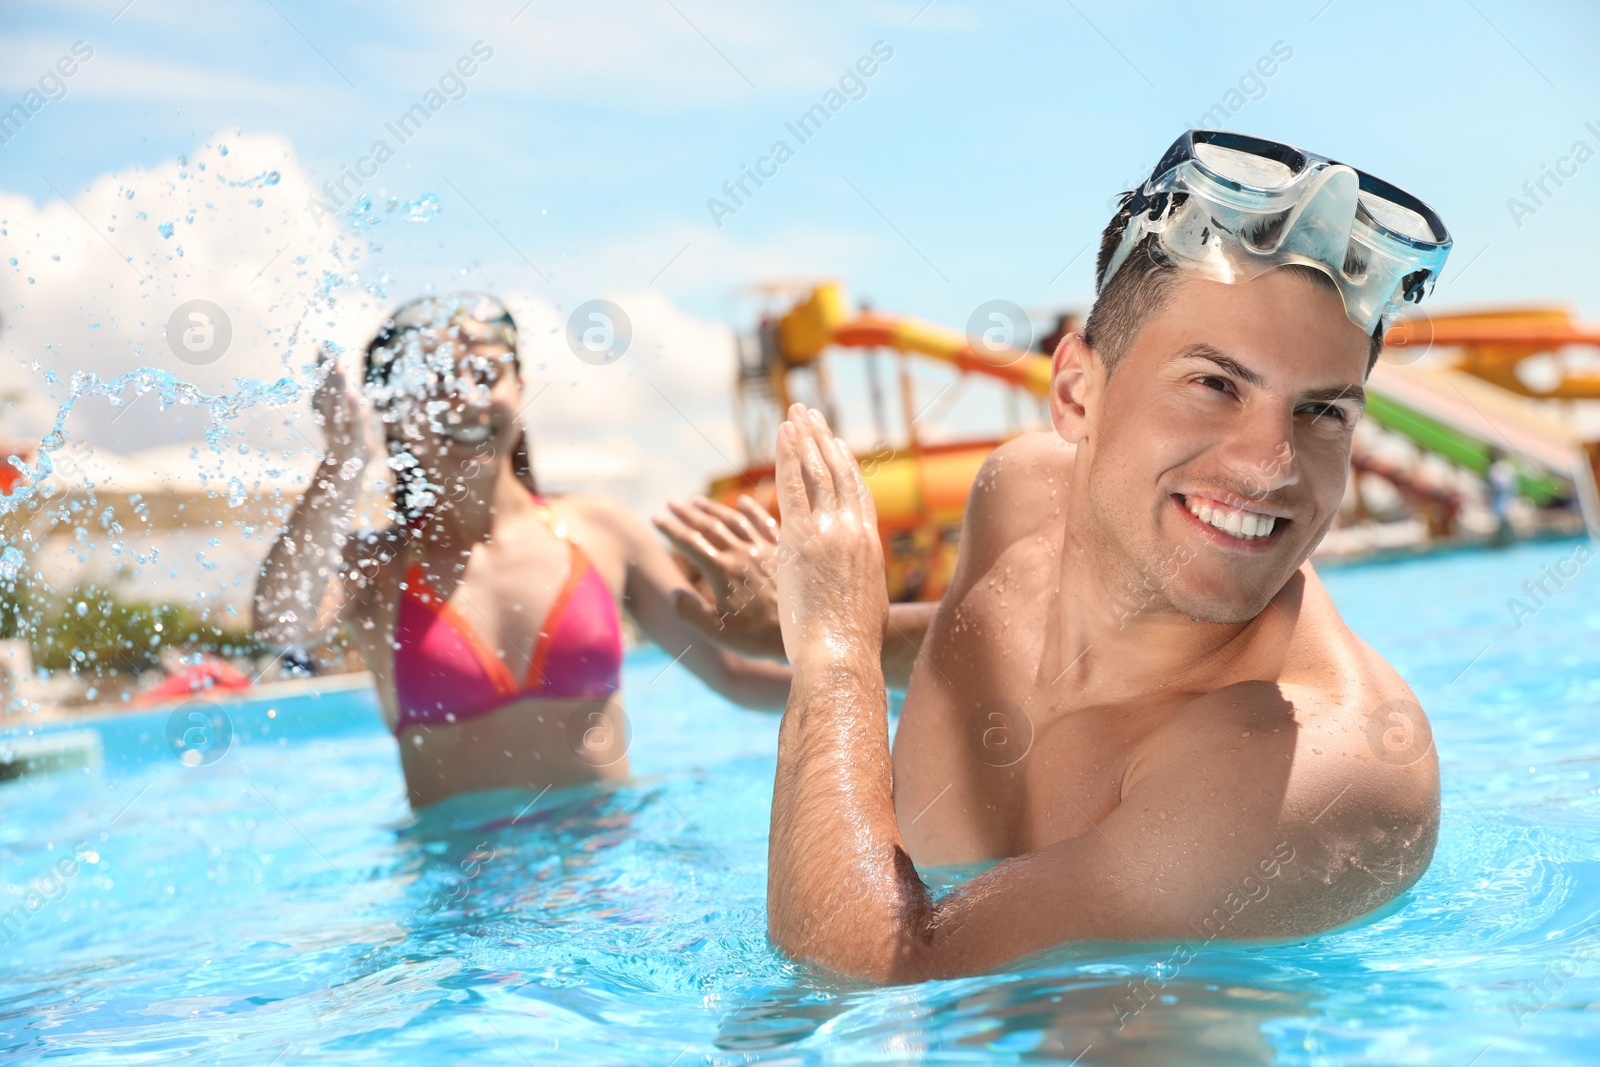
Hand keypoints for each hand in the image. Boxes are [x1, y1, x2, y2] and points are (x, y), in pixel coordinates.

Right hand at [312, 350, 370, 467]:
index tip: (322, 345)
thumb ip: (341, 396)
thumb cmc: (343, 439)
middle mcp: (330, 416)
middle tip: (327, 349)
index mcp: (325, 408)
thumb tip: (341, 374)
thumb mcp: (339, 416)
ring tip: (339, 366)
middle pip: (329, 389)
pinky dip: (353, 409)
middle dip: (329, 369)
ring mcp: (341, 428)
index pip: (323, 382)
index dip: (322, 365)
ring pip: (339, 402)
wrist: (345, 472)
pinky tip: (354, 394)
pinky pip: (354, 422)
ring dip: (339, 384)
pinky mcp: (355, 439)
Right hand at [653, 494, 786, 659]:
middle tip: (670, 503)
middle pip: (709, 525)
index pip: (689, 542)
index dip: (670, 529)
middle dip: (686, 513)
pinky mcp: (784, 552)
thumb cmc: (759, 638)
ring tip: (697, 501)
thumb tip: (675, 592)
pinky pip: (766, 524)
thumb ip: (690, 612)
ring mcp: (765, 549)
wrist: (805, 634)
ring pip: (734, 520)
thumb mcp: (716, 633)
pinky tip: (742, 502)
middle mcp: (742, 553)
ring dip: (713, 509)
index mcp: (722, 570)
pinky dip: (752, 510)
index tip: (655, 518)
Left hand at [773, 405, 887, 665]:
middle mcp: (853, 530)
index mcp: (868, 544)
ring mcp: (830, 531)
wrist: (843, 654)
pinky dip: (789, 457)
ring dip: (806, 438)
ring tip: (795, 412)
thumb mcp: (862, 602)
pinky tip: (783, 433)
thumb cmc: (851, 644)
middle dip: (823, 440)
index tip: (834, 442)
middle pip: (839, 472)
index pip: (856, 492)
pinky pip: (794, 487)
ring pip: (817, 472)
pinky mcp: (803, 537)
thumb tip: (853, 580)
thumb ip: (855, 579)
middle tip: (810, 414)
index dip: (844, 463)